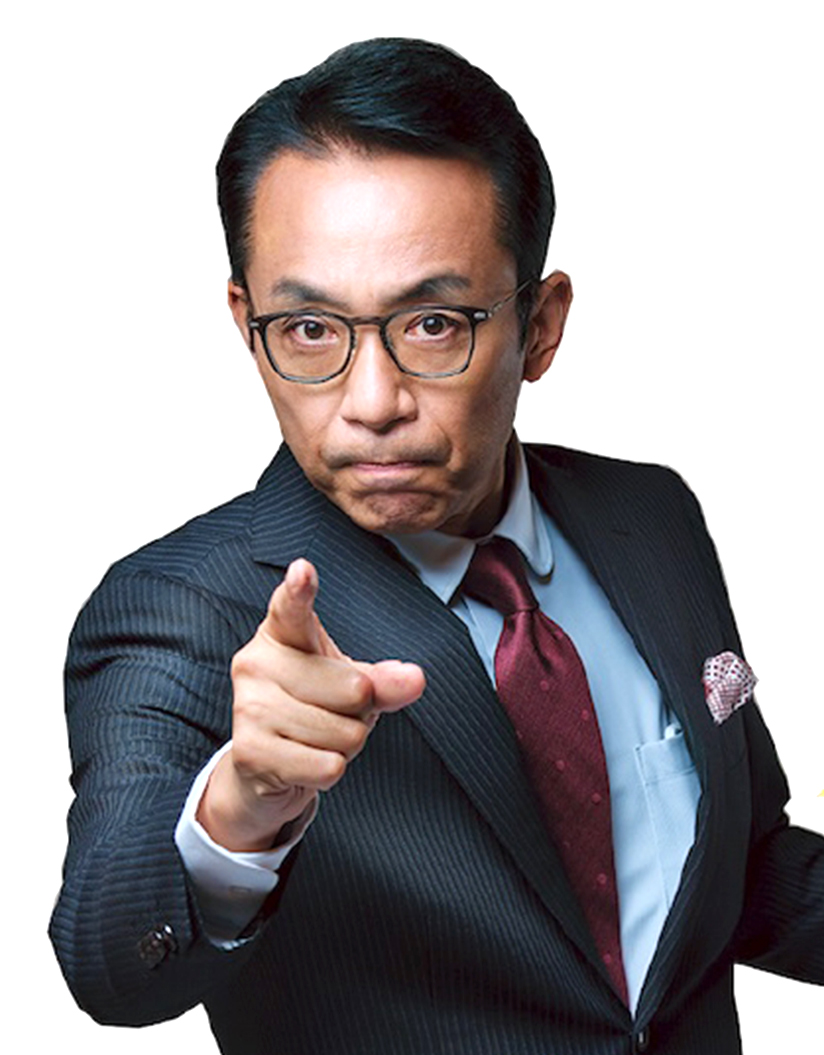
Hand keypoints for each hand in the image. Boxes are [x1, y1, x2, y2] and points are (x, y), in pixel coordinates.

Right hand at [197, 559, 424, 850]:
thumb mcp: (353, 687)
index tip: (303, 571)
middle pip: (353, 688)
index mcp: (281, 633)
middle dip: (360, 713)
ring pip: (342, 733)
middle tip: (334, 714)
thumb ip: (385, 681)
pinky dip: (330, 770)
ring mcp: (248, 706)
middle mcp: (256, 662)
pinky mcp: (249, 750)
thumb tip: (414, 679)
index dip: (299, 591)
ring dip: (346, 745)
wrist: (268, 765)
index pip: (291, 608)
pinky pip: (327, 765)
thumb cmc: (314, 709)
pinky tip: (307, 761)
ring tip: (317, 739)